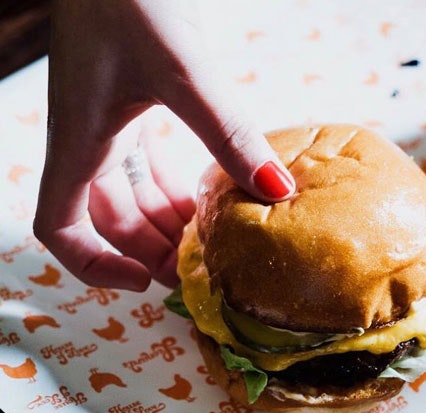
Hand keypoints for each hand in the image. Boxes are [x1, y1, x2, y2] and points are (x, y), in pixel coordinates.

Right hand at [34, 0, 294, 291]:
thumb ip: (228, 134)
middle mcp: (88, 141)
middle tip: (200, 273)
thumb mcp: (183, 75)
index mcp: (78, 143)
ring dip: (166, 223)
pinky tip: (210, 198)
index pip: (58, 228)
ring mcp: (109, 124)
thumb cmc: (129, 3)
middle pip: (111, 220)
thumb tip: (276, 191)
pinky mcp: (132, 106)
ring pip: (131, 194)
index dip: (93, 266)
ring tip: (210, 246)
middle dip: (150, 252)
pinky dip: (175, 188)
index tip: (141, 281)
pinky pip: (147, 164)